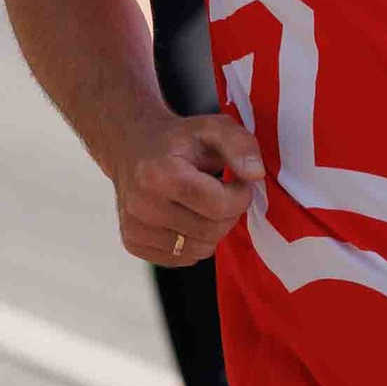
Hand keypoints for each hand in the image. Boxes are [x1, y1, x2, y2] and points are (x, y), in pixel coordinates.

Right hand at [110, 108, 262, 264]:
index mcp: (159, 174)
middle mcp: (141, 205)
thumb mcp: (212, 127)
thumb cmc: (176, 139)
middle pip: (211, 231)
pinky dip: (193, 241)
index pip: (218, 205)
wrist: (131, 146)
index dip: (240, 196)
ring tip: (202, 203)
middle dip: (228, 213)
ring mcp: (134, 228)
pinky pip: (183, 258)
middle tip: (222, 193)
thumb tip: (255, 174)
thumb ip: (240, 144)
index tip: (238, 182)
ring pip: (200, 249)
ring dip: (212, 229)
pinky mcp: (133, 244)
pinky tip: (185, 216)